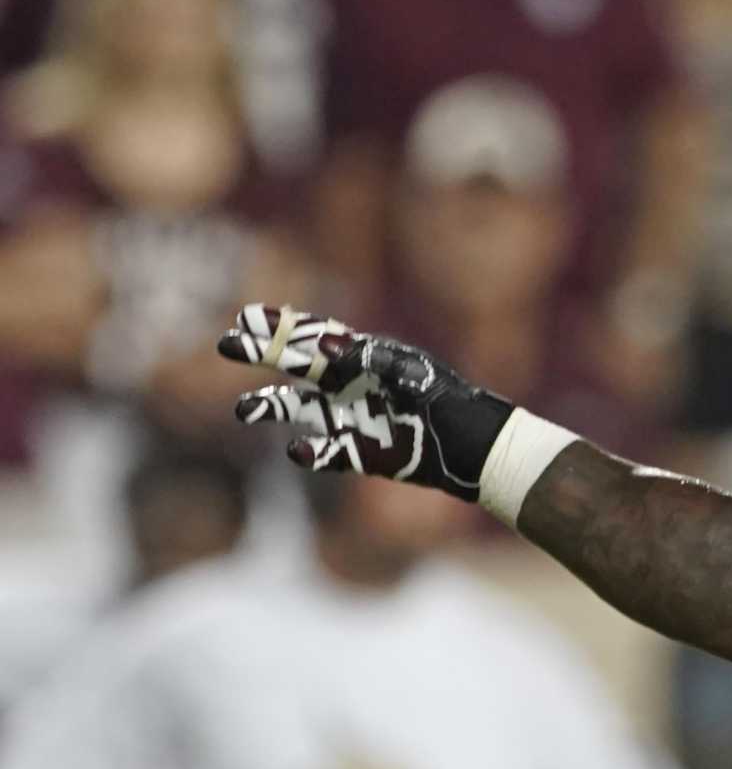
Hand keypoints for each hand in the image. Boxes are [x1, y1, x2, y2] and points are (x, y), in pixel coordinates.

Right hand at [217, 305, 511, 499]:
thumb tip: (325, 347)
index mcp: (363, 359)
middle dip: (262, 355)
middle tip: (224, 345)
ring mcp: (351, 417)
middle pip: (295, 366)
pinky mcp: (359, 452)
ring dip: (268, 407)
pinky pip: (323, 451)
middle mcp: (350, 385)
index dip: (281, 325)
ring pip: (298, 409)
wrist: (470, 446)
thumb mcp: (409, 375)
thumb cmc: (444, 400)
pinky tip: (296, 450)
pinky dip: (308, 452)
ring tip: (242, 410)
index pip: (314, 336)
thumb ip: (368, 360)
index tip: (246, 316)